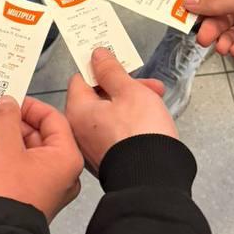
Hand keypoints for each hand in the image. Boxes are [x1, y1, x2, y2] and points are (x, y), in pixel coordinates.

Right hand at [0, 95, 82, 221]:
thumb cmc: (4, 187)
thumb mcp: (3, 146)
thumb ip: (6, 117)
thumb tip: (8, 101)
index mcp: (65, 157)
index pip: (52, 119)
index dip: (27, 106)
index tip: (5, 100)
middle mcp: (58, 173)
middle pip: (29, 136)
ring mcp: (40, 187)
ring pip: (14, 153)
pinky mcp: (21, 198)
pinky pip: (7, 171)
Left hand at [65, 48, 174, 174]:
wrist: (153, 178)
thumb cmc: (140, 133)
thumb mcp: (130, 91)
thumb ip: (112, 71)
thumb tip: (97, 56)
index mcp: (78, 111)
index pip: (81, 78)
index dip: (102, 68)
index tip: (119, 64)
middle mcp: (79, 131)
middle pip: (97, 97)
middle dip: (124, 87)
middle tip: (148, 85)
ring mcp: (92, 148)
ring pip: (109, 115)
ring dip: (131, 103)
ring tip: (156, 102)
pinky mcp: (108, 158)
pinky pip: (114, 133)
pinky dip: (129, 124)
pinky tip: (150, 122)